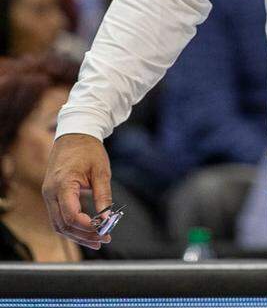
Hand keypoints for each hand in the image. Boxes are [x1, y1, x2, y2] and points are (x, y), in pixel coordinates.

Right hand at [42, 133, 114, 248]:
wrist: (74, 135)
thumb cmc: (88, 150)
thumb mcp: (101, 171)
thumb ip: (103, 195)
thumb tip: (107, 218)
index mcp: (62, 185)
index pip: (71, 215)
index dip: (87, 226)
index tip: (104, 230)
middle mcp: (50, 193)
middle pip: (63, 225)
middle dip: (83, 235)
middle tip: (103, 240)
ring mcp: (48, 195)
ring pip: (58, 225)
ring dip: (77, 235)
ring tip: (97, 241)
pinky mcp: (51, 196)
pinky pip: (58, 217)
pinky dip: (72, 227)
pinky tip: (86, 232)